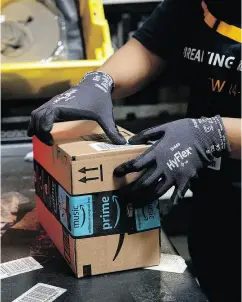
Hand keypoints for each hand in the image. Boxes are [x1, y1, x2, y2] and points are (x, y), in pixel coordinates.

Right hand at [27, 71, 125, 144]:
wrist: (96, 84)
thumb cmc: (100, 99)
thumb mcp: (105, 116)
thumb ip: (112, 131)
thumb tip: (123, 144)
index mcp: (66, 106)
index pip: (47, 115)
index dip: (44, 126)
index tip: (48, 138)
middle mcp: (57, 103)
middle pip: (37, 117)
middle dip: (39, 131)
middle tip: (49, 144)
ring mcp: (54, 103)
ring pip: (36, 114)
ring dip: (35, 126)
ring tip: (42, 140)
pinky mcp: (55, 104)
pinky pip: (40, 112)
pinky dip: (37, 121)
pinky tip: (39, 132)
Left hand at [114, 116, 229, 206]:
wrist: (206, 137)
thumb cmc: (184, 130)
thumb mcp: (163, 128)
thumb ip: (146, 134)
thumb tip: (130, 141)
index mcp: (157, 153)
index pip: (136, 164)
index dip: (125, 169)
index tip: (116, 173)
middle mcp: (163, 167)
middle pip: (143, 182)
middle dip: (131, 190)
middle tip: (121, 196)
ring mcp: (174, 176)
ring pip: (156, 192)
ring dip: (144, 199)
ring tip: (134, 204)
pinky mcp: (185, 181)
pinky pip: (176, 197)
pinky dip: (169, 207)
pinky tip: (161, 214)